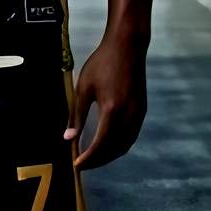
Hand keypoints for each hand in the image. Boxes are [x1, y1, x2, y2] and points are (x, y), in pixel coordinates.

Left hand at [65, 32, 147, 168]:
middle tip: (83, 164)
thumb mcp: (84, 87)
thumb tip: (68, 138)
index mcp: (112, 110)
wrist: (127, 45)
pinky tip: (109, 145)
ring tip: (94, 158)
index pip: (100, 144)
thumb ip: (76, 115)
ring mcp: (138, 114)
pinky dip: (120, 146)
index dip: (88, 158)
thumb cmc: (102, 62)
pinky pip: (132, 136)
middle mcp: (129, 115)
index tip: (76, 164)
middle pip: (114, 149)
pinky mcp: (142, 110)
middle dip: (98, 161)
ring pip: (125, 145)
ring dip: (110, 156)